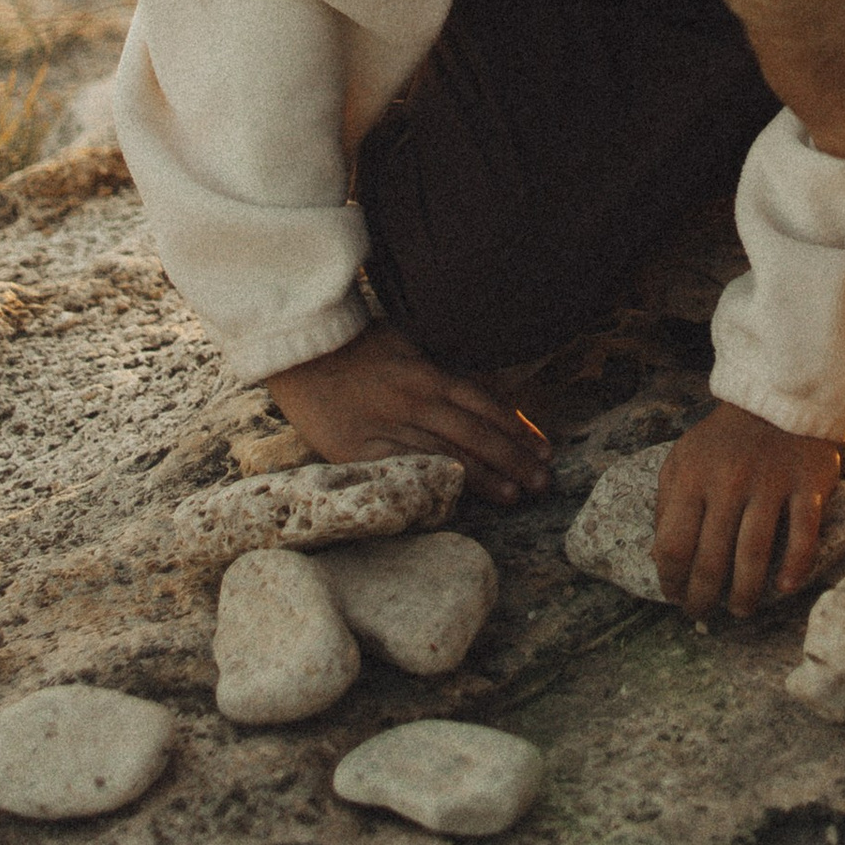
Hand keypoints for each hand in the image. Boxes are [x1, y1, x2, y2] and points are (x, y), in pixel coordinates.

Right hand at [269, 321, 549, 505]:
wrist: (300, 351)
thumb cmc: (355, 347)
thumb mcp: (408, 345)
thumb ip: (442, 371)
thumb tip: (484, 392)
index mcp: (429, 373)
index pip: (485, 406)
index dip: (518, 429)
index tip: (545, 448)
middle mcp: (414, 399)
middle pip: (474, 434)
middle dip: (513, 459)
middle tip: (544, 481)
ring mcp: (386, 426)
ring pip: (445, 456)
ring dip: (484, 478)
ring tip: (515, 496)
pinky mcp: (356, 450)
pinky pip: (402, 469)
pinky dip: (432, 483)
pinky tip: (456, 499)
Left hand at [653, 401, 844, 617]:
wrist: (779, 396)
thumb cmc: (723, 439)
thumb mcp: (683, 460)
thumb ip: (668, 505)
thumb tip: (659, 560)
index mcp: (692, 477)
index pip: (674, 545)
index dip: (671, 581)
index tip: (675, 596)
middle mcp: (729, 482)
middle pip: (712, 559)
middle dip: (703, 597)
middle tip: (703, 613)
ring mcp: (771, 483)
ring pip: (754, 554)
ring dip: (744, 593)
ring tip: (739, 610)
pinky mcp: (808, 484)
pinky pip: (803, 534)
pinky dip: (795, 566)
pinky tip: (785, 587)